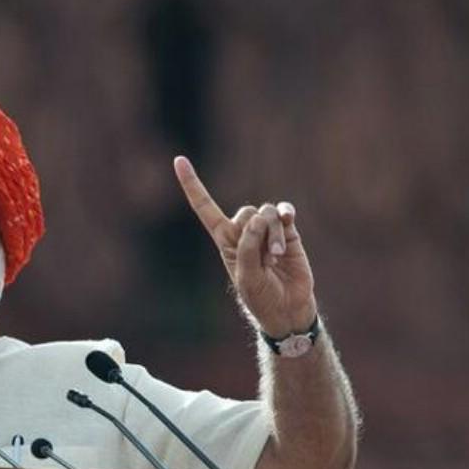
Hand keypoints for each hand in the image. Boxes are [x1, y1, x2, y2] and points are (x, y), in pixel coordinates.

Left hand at [173, 156, 316, 336]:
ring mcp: (267, 230)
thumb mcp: (246, 276)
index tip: (179, 160)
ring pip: (266, 213)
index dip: (192, 184)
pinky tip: (289, 219)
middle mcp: (244, 231)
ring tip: (277, 257)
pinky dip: (286, 214)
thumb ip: (248, 247)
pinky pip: (284, 211)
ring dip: (272, 235)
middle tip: (264, 259)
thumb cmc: (260, 296)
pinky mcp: (288, 231)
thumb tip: (259, 217)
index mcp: (225, 240)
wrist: (287, 308)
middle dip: (255, 232)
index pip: (204, 207)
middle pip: (245, 212)